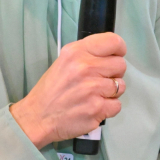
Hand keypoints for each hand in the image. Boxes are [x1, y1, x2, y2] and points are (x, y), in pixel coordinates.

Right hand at [11, 32, 127, 148]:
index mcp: (77, 52)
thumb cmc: (52, 88)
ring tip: (95, 95)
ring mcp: (93, 89)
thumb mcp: (64, 60)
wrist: (37, 117)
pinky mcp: (96, 109)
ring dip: (111, 92)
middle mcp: (86, 68)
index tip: (116, 56)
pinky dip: (108, 108)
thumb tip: (112, 52)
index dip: (119, 49)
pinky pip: (117, 105)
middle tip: (99, 80)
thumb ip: (87, 53)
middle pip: (121, 65)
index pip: (113, 42)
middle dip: (114, 73)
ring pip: (121, 86)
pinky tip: (94, 107)